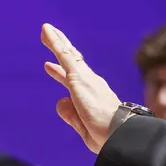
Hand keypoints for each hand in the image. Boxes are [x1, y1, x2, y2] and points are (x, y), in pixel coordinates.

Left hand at [42, 24, 120, 153]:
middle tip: (53, 38)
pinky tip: (46, 31)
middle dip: (62, 49)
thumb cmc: (108, 136)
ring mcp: (84, 78)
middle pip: (73, 60)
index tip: (50, 67)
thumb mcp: (84, 129)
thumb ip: (71, 116)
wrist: (120, 132)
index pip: (75, 79)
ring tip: (46, 29)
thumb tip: (60, 102)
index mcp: (93, 95)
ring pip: (67, 54)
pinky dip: (55, 43)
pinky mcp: (78, 77)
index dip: (61, 72)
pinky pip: (64, 55)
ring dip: (56, 41)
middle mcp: (91, 82)